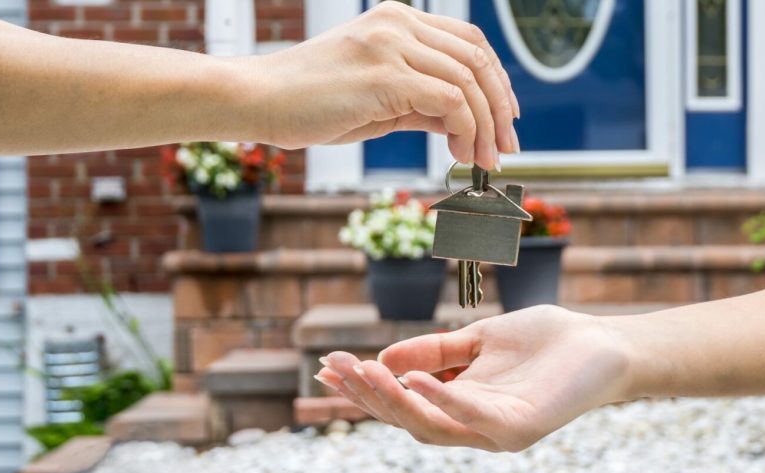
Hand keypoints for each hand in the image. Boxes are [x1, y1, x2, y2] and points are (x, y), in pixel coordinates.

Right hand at [251, 1, 519, 168]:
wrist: (258, 100)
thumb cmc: (309, 103)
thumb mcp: (379, 100)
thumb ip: (423, 105)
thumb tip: (464, 124)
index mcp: (397, 20)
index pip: (468, 41)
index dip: (496, 79)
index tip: (505, 117)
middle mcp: (398, 24)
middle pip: (477, 58)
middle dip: (501, 107)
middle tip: (506, 146)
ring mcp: (392, 45)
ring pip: (469, 81)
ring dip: (486, 126)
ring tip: (485, 160)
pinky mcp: (385, 75)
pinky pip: (449, 101)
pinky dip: (466, 130)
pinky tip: (460, 153)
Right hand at [314, 306, 631, 451]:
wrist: (604, 343)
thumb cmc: (546, 342)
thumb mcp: (479, 340)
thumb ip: (436, 350)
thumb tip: (385, 357)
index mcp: (461, 406)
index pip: (403, 404)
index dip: (364, 390)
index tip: (327, 367)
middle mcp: (474, 426)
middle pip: (408, 420)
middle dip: (368, 395)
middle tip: (337, 367)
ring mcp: (496, 433)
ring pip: (432, 426)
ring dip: (395, 400)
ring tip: (367, 371)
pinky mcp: (520, 429)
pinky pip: (473, 419)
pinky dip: (442, 399)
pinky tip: (415, 378)